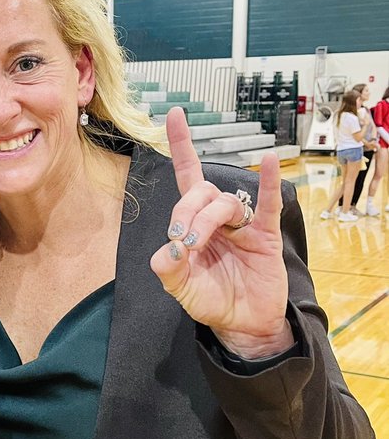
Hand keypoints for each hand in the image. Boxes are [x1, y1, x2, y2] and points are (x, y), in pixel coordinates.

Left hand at [149, 108, 291, 359]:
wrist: (243, 324)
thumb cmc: (212, 301)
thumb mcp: (181, 289)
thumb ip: (169, 270)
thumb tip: (167, 251)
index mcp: (194, 224)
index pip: (186, 178)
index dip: (181, 147)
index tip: (174, 114)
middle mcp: (217, 218)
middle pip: (200, 191)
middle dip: (186, 212)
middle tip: (184, 240)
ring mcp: (242, 225)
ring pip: (224, 202)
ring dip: (209, 218)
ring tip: (201, 242)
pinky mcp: (265, 235)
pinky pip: (267, 204)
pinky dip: (268, 183)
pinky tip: (270, 162)